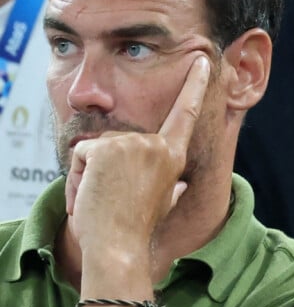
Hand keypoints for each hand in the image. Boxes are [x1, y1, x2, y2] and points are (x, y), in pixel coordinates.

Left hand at [65, 53, 210, 259]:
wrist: (119, 247)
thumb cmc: (137, 230)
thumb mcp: (161, 204)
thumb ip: (173, 189)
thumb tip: (185, 185)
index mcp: (172, 156)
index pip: (186, 113)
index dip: (195, 85)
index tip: (203, 59)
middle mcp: (156, 145)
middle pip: (119, 139)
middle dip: (105, 167)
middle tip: (111, 198)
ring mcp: (133, 144)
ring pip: (97, 148)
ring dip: (90, 174)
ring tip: (101, 200)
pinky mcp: (107, 147)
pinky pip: (82, 155)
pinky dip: (77, 177)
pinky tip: (89, 195)